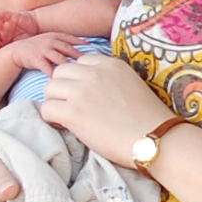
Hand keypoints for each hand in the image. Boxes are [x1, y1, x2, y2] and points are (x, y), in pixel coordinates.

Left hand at [37, 49, 174, 165]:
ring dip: (55, 102)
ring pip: (49, 88)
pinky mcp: (73, 112)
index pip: (79, 62)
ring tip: (66, 117)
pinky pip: (46, 109)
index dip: (78, 79)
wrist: (155, 139)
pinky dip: (51, 119)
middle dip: (62, 88)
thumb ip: (109, 80)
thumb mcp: (131, 85)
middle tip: (71, 105)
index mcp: (110, 63)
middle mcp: (93, 73)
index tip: (83, 94)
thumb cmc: (148, 119)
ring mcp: (81, 91)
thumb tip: (90, 90)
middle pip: (60, 72)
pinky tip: (64, 126)